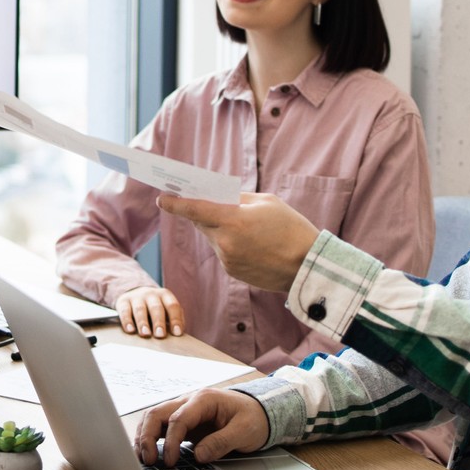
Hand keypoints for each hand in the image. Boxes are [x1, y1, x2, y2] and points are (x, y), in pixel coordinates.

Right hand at [116, 285, 184, 338]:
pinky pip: (125, 311)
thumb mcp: (166, 309)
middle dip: (158, 322)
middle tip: (160, 335)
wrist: (134, 293)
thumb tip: (178, 334)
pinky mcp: (123, 302)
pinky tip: (130, 330)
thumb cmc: (155, 308)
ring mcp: (136, 297)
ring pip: (140, 309)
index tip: (177, 333)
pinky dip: (127, 321)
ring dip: (143, 322)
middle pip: (156, 307)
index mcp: (165, 295)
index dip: (175, 319)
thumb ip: (174, 319)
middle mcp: (151, 294)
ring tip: (145, 334)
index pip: (173, 306)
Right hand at [134, 388, 269, 465]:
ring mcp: (184, 411)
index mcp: (204, 400)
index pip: (178, 419)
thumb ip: (221, 442)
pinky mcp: (183, 422)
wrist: (259, 412)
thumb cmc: (253, 418)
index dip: (171, 441)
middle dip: (147, 436)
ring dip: (144, 437)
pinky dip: (150, 438)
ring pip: (153, 418)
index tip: (170, 462)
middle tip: (148, 460)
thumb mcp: (244, 431)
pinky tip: (147, 454)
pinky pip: (160, 427)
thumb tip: (198, 455)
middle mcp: (189, 401)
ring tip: (143, 459)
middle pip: (157, 413)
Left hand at [155, 192, 318, 291]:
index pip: (194, 209)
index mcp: (232, 220)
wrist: (308, 266)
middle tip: (202, 199)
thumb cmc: (292, 228)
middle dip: (200, 211)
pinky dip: (228, 242)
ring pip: (212, 237)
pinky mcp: (233, 271)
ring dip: (218, 228)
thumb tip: (219, 198)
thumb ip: (238, 199)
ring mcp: (227, 259)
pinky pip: (222, 251)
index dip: (175, 203)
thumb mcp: (267, 202)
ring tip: (241, 222)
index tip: (161, 197)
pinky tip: (248, 240)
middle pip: (201, 222)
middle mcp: (225, 242)